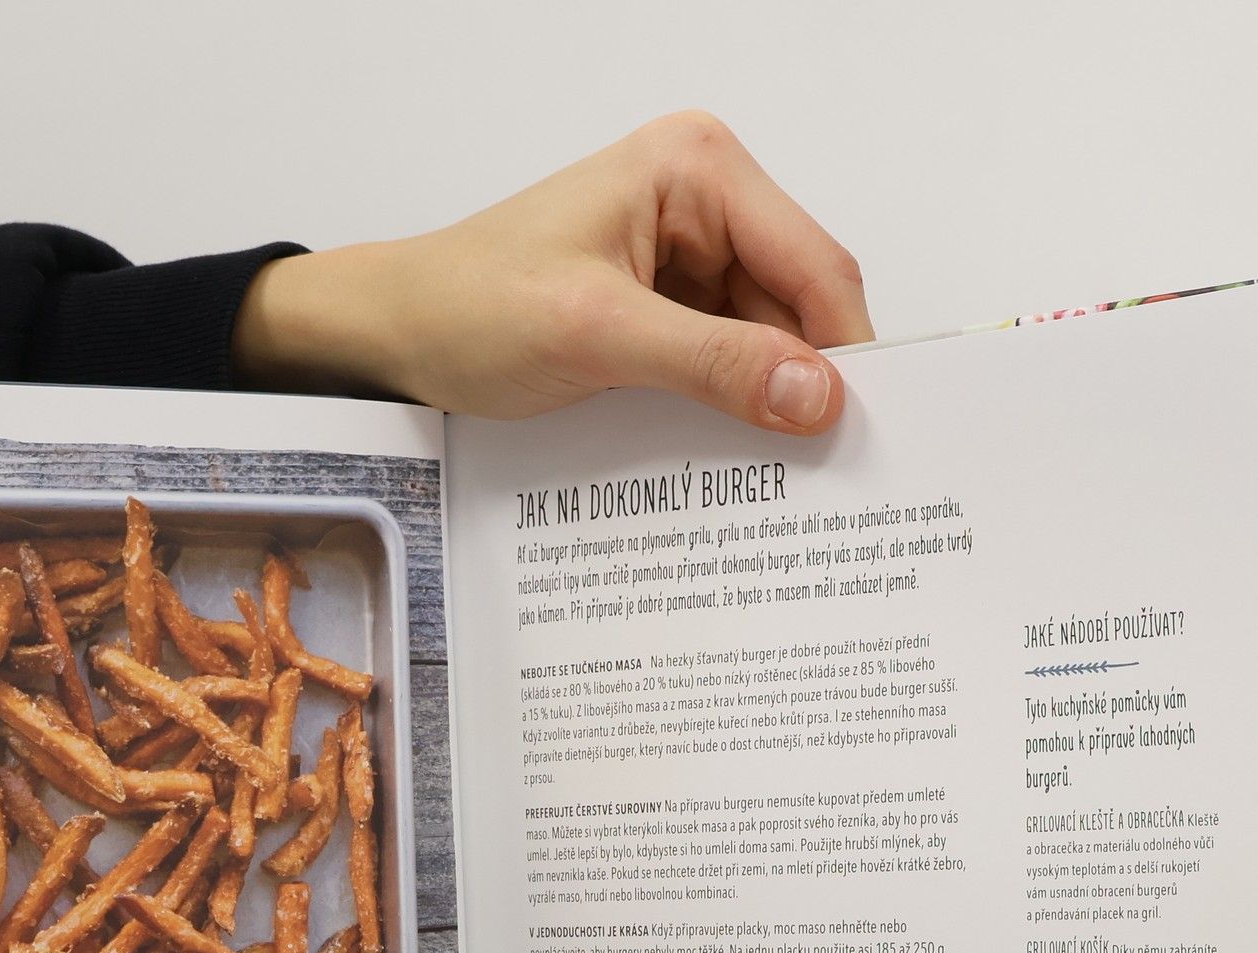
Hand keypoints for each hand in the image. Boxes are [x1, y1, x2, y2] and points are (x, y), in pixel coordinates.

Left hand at [235, 111, 872, 434]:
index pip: (814, 266)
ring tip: (776, 477)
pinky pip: (728, 361)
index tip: (862, 436)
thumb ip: (712, 363)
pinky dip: (733, 409)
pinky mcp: (668, 308)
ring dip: (769, 405)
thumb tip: (816, 395)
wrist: (395, 335)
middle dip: (808, 383)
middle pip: (801, 305)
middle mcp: (706, 201)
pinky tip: (733, 457)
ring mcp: (689, 256)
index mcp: (698, 169)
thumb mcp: (596, 335)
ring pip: (770, 342)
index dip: (846, 353)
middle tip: (828, 474)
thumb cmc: (469, 306)